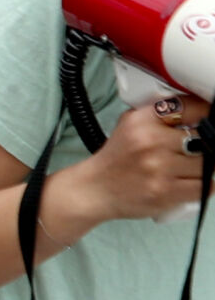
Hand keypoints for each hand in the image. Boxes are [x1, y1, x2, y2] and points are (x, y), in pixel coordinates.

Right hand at [69, 95, 211, 222]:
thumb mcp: (128, 124)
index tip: (209, 117)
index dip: (206, 112)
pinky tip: (191, 180)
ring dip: (203, 166)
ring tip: (188, 167)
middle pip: (203, 137)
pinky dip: (204, 184)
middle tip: (194, 148)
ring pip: (207, 163)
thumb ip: (158, 115)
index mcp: (141, 120)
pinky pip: (205, 185)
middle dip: (203, 144)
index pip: (189, 107)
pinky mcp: (167, 192)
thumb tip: (196, 111)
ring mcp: (159, 167)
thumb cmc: (116, 159)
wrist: (96, 189)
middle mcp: (150, 141)